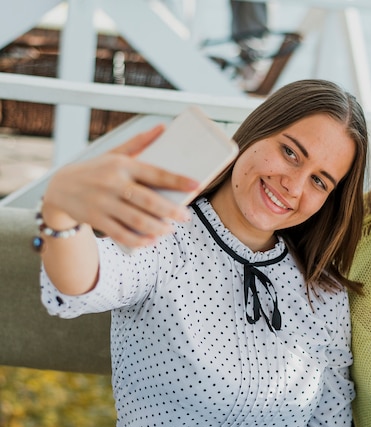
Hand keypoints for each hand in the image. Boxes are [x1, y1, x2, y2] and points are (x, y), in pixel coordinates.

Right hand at [42, 125, 199, 248]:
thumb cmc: (96, 170)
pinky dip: (137, 239)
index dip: (177, 180)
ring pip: (136, 219)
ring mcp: (103, 203)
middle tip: (186, 217)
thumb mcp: (115, 153)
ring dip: (156, 227)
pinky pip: (120, 233)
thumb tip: (163, 127)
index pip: (154, 173)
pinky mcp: (96, 219)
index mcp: (121, 165)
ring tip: (170, 230)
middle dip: (170, 210)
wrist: (60, 188)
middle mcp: (112, 183)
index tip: (196, 185)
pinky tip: (150, 241)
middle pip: (147, 200)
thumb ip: (139, 143)